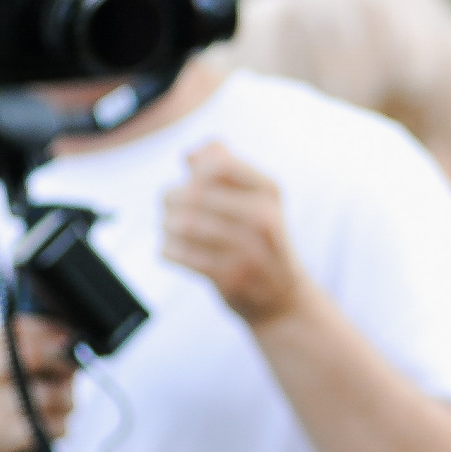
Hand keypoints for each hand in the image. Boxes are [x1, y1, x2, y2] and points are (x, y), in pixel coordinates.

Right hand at [0, 315, 75, 451]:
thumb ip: (25, 357)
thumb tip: (73, 346)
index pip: (26, 326)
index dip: (58, 336)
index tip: (70, 348)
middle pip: (43, 354)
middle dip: (66, 371)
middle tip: (64, 386)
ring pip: (55, 394)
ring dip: (66, 408)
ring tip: (51, 416)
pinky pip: (52, 427)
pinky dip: (58, 432)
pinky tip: (42, 435)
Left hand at [163, 142, 309, 324]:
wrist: (283, 298)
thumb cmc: (261, 241)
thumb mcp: (258, 199)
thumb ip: (225, 166)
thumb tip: (191, 153)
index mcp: (268, 191)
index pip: (217, 164)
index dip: (194, 171)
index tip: (194, 183)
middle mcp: (262, 218)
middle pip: (192, 194)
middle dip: (171, 200)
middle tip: (171, 209)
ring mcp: (247, 250)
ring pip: (181, 224)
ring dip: (167, 225)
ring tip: (171, 228)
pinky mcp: (229, 278)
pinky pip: (177, 253)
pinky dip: (167, 249)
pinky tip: (175, 250)